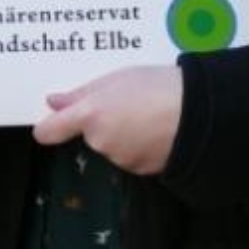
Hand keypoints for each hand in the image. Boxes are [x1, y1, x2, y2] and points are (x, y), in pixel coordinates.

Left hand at [32, 65, 182, 175]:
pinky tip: (156, 129)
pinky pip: (131, 156)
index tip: (49, 123)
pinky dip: (139, 146)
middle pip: (90, 134)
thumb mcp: (118, 77)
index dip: (48, 127)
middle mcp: (101, 142)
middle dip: (103, 121)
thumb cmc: (159, 87)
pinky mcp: (141, 171)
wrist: (200, 115)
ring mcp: (121, 159)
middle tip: (126, 100)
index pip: (50, 131)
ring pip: (112, 146)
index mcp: (91, 115)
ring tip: (147, 112)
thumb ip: (82, 93)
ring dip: (122, 133)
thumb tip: (54, 102)